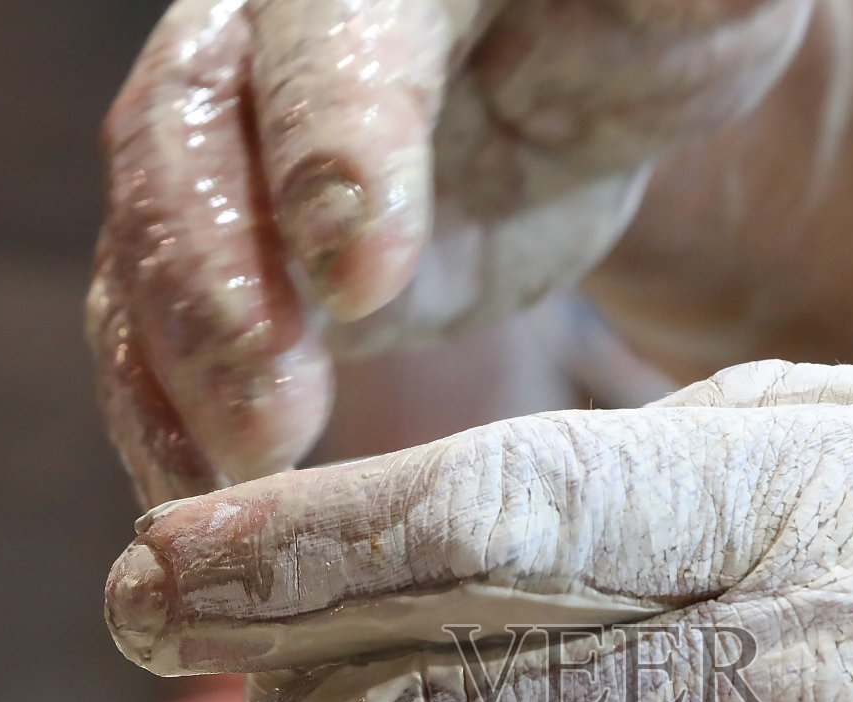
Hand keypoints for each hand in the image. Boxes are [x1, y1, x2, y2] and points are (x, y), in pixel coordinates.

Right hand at [87, 0, 809, 505]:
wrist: (589, 81)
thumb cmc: (650, 24)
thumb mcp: (690, 2)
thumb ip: (682, 12)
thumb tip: (697, 16)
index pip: (332, 32)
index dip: (334, 149)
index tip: (360, 283)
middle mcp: (271, 38)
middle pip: (194, 142)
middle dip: (215, 287)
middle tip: (266, 417)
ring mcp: (238, 149)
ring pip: (155, 245)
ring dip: (176, 374)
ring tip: (223, 482)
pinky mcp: (241, 261)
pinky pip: (164, 332)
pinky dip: (165, 421)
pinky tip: (190, 500)